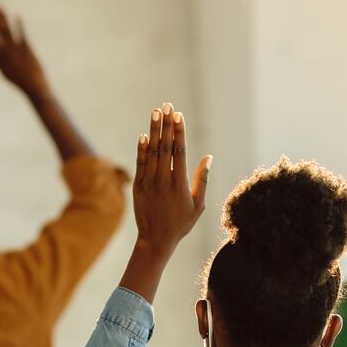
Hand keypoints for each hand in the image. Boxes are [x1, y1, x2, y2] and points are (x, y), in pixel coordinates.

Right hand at [0, 5, 49, 100]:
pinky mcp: (27, 50)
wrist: (33, 88)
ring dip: (2, 17)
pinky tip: (17, 15)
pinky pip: (22, 35)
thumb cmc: (18, 80)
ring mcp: (16, 51)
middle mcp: (5, 52)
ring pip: (7, 30)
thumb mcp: (2, 70)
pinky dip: (19, 25)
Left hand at [132, 103, 211, 255]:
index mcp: (179, 184)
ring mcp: (149, 183)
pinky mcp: (138, 187)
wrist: (155, 240)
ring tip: (155, 113)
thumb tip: (208, 157)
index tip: (179, 115)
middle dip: (166, 125)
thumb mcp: (198, 205)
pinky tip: (144, 135)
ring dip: (153, 131)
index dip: (178, 132)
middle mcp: (163, 181)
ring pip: (151, 152)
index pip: (179, 152)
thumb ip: (201, 180)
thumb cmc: (181, 224)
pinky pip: (140, 163)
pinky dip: (141, 149)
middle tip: (167, 106)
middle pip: (164, 147)